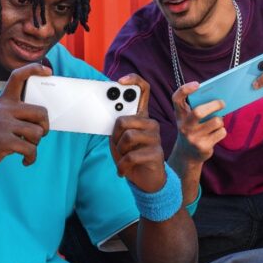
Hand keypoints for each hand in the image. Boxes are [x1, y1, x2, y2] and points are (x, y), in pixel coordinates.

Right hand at [0, 63, 51, 172]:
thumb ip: (15, 112)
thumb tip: (41, 117)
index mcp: (3, 101)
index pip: (18, 76)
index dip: (34, 69)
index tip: (47, 71)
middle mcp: (4, 109)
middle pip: (41, 112)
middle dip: (44, 126)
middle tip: (39, 134)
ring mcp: (3, 124)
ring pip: (37, 132)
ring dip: (35, 144)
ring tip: (27, 148)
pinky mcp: (4, 141)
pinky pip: (30, 149)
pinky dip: (31, 157)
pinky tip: (26, 160)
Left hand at [109, 74, 165, 192]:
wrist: (146, 181)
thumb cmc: (131, 156)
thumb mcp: (119, 140)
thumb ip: (116, 126)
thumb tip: (105, 112)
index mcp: (142, 116)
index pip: (143, 90)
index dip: (132, 81)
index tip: (119, 81)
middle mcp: (151, 124)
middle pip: (124, 119)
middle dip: (114, 136)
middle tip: (118, 146)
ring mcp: (155, 138)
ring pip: (127, 137)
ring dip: (119, 152)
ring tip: (123, 158)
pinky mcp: (156, 153)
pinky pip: (131, 156)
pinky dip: (122, 166)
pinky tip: (123, 171)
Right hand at [170, 82, 226, 164]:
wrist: (187, 155)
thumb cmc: (192, 130)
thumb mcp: (189, 119)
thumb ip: (198, 108)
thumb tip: (218, 98)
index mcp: (180, 116)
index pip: (177, 99)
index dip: (185, 90)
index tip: (197, 84)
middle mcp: (184, 126)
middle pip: (199, 112)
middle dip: (214, 105)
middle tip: (222, 102)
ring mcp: (193, 138)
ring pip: (216, 122)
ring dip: (220, 120)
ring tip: (217, 122)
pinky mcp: (203, 147)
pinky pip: (221, 132)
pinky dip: (222, 131)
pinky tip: (216, 134)